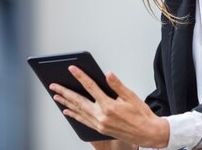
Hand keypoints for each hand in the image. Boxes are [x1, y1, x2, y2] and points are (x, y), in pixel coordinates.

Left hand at [49, 66, 168, 148]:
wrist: (148, 134)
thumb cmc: (141, 115)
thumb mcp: (131, 96)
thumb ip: (117, 85)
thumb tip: (107, 74)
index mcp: (109, 106)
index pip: (91, 87)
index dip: (81, 76)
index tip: (72, 69)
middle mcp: (101, 116)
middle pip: (79, 101)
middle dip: (64, 92)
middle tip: (53, 86)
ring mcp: (99, 124)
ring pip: (78, 111)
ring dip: (66, 103)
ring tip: (56, 96)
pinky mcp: (100, 129)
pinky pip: (83, 121)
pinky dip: (74, 115)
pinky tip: (67, 111)